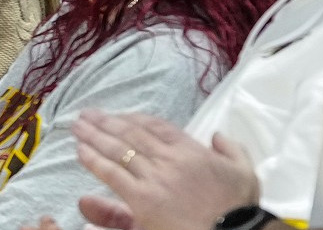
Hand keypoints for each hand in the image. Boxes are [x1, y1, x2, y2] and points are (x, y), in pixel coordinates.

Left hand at [72, 110, 257, 229]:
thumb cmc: (239, 209)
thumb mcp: (245, 173)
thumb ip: (231, 149)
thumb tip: (217, 135)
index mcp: (191, 151)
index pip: (157, 127)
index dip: (134, 119)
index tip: (119, 115)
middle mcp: (169, 160)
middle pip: (131, 134)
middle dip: (106, 122)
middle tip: (86, 114)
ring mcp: (154, 179)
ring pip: (118, 150)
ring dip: (94, 136)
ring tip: (77, 126)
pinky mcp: (143, 199)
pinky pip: (112, 174)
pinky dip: (94, 161)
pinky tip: (81, 151)